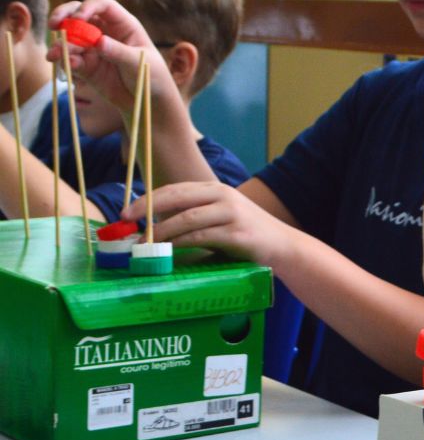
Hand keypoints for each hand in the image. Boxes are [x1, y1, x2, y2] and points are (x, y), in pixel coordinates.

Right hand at [49, 0, 169, 113]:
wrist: (147, 100)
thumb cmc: (151, 74)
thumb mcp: (139, 62)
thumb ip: (119, 52)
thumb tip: (98, 41)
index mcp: (122, 24)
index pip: (102, 5)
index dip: (87, 6)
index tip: (78, 18)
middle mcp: (105, 31)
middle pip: (78, 14)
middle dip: (63, 16)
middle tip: (53, 25)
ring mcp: (93, 48)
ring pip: (70, 39)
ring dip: (60, 45)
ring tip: (53, 55)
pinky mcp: (85, 65)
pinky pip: (70, 59)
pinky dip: (65, 61)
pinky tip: (67, 66)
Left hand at [125, 182, 295, 268]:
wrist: (282, 245)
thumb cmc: (246, 233)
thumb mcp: (221, 216)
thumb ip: (195, 216)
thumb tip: (154, 226)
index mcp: (216, 190)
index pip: (176, 189)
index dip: (149, 198)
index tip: (127, 211)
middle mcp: (223, 197)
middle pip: (177, 197)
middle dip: (147, 208)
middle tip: (126, 221)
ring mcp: (232, 214)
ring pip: (186, 219)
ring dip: (161, 231)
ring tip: (143, 243)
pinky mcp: (237, 234)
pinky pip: (200, 237)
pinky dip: (179, 244)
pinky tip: (167, 250)